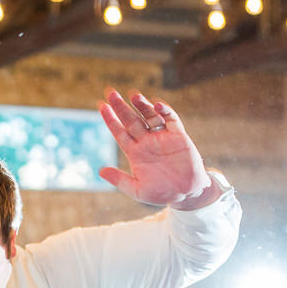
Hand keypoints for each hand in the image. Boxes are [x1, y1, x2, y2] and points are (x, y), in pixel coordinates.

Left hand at [97, 89, 213, 209]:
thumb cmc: (161, 193)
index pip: (120, 132)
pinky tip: (156, 105)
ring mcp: (162, 137)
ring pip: (149, 116)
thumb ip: (119, 180)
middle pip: (131, 120)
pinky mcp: (178, 136)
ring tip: (133, 96)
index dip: (111, 120)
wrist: (186, 194)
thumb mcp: (137, 190)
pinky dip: (165, 111)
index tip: (101, 106)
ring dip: (142, 105)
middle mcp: (147, 142)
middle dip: (121, 107)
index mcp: (135, 153)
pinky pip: (171, 120)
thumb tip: (100, 171)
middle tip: (111, 93)